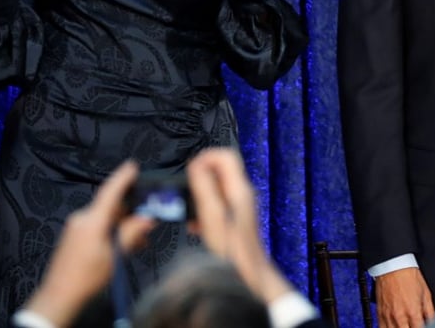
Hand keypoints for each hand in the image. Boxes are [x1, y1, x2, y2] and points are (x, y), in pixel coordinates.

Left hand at [22, 161, 155, 326]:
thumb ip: (132, 233)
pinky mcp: (74, 236)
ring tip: (139, 241)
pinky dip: (112, 231)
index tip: (134, 165)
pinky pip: (97, 226)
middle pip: (111, 207)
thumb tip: (148, 218)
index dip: (122, 178)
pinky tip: (123, 245)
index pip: (109, 192)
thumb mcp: (115, 256)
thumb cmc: (88, 276)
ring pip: (106, 218)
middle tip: (149, 222)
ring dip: (122, 226)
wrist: (59, 296)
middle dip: (131, 213)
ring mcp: (76, 227)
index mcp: (92, 220)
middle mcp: (82, 218)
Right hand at [185, 148, 292, 303]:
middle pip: (220, 170)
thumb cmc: (233, 252)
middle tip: (186, 191)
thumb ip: (205, 188)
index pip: (226, 156)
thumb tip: (196, 164)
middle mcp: (242, 195)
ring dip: (200, 195)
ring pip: (216, 188)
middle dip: (200, 177)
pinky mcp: (234, 221)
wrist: (248, 278)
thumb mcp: (213, 216)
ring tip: (189, 209)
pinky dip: (203, 210)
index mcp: (240, 190)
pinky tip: (195, 226)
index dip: (206, 158)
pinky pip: (216, 205)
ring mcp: (240, 208)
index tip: (190, 170)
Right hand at [374, 267, 434, 327]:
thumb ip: (430, 312)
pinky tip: (395, 326)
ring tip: (405, 325)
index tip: (421, 326)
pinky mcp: (379, 313)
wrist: (393, 266)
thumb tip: (433, 322)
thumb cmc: (409, 276)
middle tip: (413, 325)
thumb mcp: (426, 294)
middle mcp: (400, 316)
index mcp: (413, 312)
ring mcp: (388, 316)